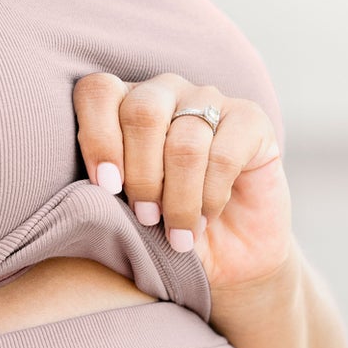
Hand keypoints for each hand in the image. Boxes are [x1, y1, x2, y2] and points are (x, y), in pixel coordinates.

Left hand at [72, 71, 292, 292]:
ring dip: (178, 198)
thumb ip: (106, 187)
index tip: (107, 187)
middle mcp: (165, 92)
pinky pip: (223, 156)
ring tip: (177, 233)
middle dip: (141, 176)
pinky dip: (210, 198)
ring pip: (183, 142)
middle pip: (141, 112)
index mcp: (122, 103)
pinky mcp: (251, 119)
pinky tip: (205, 219)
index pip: (98, 92)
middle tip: (146, 218)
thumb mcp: (121, 212)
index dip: (98, 138)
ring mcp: (210, 100)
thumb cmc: (160, 229)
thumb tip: (96, 185)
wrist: (224, 256)